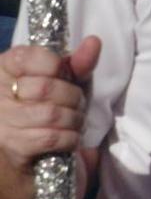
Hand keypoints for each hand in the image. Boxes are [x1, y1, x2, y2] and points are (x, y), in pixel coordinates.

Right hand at [0, 38, 100, 174]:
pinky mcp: (14, 149)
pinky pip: (51, 138)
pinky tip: (69, 138)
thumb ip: (78, 63)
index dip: (56, 66)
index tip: (64, 75)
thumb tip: (93, 42)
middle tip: (77, 104)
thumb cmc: (55, 108)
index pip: (28, 57)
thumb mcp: (68, 81)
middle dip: (72, 97)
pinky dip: (70, 138)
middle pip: (44, 88)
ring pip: (51, 114)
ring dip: (74, 119)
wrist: (41, 156)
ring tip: (74, 121)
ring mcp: (2, 124)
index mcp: (6, 70)